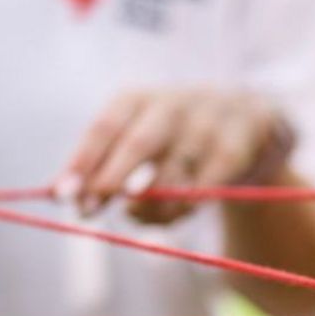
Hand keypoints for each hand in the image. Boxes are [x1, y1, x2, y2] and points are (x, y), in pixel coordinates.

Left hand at [59, 87, 294, 223]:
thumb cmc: (179, 142)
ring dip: (156, 200)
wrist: (251, 122)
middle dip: (114, 178)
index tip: (63, 195)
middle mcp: (172, 102)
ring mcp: (211, 117)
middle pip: (141, 141)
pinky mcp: (245, 135)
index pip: (105, 127)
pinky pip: (217, 175)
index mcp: (137, 100)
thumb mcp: (140, 149)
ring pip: (179, 165)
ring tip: (137, 215)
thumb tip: (67, 197)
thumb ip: (104, 171)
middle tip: (92, 209)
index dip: (83, 162)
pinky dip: (196, 196)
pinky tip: (183, 209)